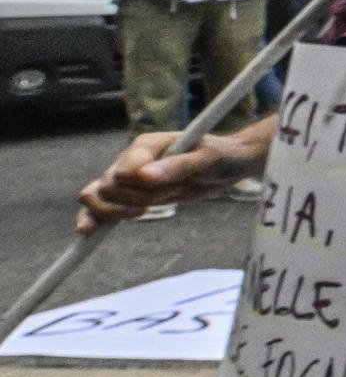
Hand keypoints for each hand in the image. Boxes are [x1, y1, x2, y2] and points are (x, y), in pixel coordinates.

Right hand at [77, 132, 257, 229]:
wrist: (228, 164)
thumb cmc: (220, 156)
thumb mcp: (206, 159)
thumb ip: (178, 166)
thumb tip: (144, 176)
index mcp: (146, 145)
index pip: (123, 172)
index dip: (142, 187)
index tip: (172, 186)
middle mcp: (131, 159)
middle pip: (110, 187)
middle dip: (138, 199)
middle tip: (173, 193)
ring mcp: (129, 178)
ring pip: (99, 196)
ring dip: (123, 210)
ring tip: (150, 208)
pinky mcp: (131, 194)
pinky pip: (102, 205)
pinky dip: (93, 217)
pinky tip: (86, 230)